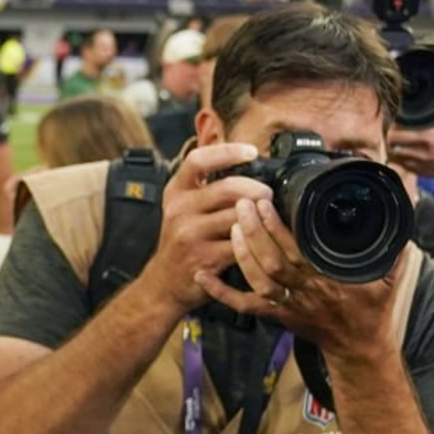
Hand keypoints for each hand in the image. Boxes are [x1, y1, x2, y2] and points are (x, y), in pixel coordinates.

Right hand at [139, 144, 271, 316]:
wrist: (165, 281)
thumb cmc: (183, 239)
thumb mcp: (183, 205)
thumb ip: (205, 183)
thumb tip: (244, 159)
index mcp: (176, 191)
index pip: (198, 160)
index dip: (227, 152)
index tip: (251, 152)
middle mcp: (179, 210)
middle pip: (227, 188)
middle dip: (257, 190)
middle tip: (268, 195)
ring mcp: (190, 235)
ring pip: (237, 218)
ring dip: (259, 217)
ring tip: (267, 217)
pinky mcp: (204, 258)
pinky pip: (240, 245)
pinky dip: (255, 241)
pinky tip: (260, 240)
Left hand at [195, 195, 400, 361]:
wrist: (360, 347)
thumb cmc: (374, 306)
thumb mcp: (393, 270)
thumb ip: (397, 233)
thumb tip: (409, 195)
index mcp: (331, 279)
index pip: (300, 250)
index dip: (279, 228)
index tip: (267, 202)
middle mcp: (306, 292)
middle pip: (273, 262)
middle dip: (255, 232)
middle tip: (241, 203)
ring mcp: (288, 306)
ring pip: (257, 280)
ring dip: (241, 253)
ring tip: (231, 224)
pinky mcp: (276, 316)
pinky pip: (244, 305)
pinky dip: (221, 292)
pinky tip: (202, 276)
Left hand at [386, 106, 433, 197]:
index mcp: (431, 134)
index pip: (401, 128)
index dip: (394, 124)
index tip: (393, 121)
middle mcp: (424, 149)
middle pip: (393, 140)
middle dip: (390, 135)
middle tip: (390, 131)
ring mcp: (419, 161)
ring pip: (394, 153)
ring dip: (391, 147)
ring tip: (394, 142)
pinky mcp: (417, 171)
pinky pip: (399, 163)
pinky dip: (397, 158)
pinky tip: (400, 152)